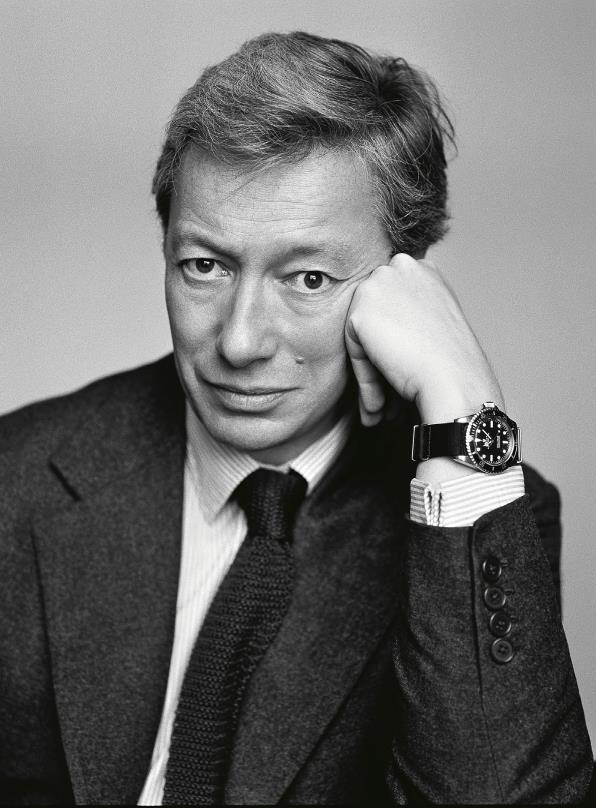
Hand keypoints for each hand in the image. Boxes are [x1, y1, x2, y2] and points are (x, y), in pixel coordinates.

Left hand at [344, 254, 503, 426]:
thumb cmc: (453, 361)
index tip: (403, 371)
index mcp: (422, 268)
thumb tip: (388, 330)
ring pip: (362, 333)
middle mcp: (400, 267)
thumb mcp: (436, 322)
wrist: (454, 379)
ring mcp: (379, 285)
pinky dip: (365, 377)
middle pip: (374, 316)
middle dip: (379, 355)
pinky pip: (353, 349)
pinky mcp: (360, 311)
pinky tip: (379, 402)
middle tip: (388, 397)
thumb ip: (411, 314)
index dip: (395, 340)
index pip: (391, 303)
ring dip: (372, 371)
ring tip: (383, 406)